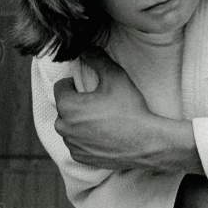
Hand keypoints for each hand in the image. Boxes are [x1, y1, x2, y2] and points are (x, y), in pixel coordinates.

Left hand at [53, 49, 202, 173]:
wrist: (146, 142)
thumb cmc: (129, 109)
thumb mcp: (115, 77)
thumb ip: (97, 59)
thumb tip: (85, 49)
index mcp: (67, 106)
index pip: (61, 87)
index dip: (75, 84)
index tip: (91, 88)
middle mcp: (63, 127)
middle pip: (64, 108)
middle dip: (76, 104)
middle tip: (99, 104)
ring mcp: (72, 144)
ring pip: (70, 127)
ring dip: (79, 122)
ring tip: (102, 120)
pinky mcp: (81, 158)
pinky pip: (77, 143)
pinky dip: (85, 139)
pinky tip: (103, 135)